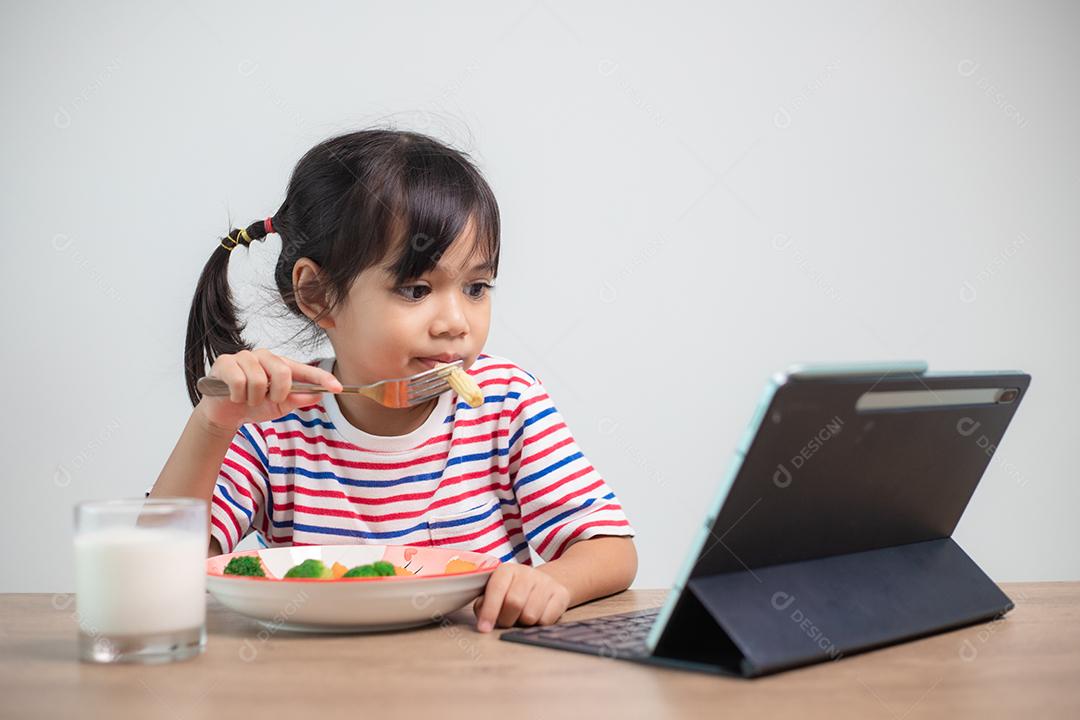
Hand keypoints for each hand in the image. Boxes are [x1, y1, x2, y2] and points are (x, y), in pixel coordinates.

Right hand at [195, 349, 341, 434]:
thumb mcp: (279, 406)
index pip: (305, 370)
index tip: (337, 388)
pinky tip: (234, 395)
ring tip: (248, 399)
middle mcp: (264, 357)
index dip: (322, 378)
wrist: (224, 414)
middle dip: (278, 393)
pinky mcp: (225, 362)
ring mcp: (244, 357)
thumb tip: (317, 395)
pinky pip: (239, 381)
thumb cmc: (253, 405)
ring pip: (258, 379)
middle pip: (283, 371)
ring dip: (254, 398)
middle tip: (269, 399)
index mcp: (281, 365)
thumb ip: (297, 399)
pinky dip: (238, 396)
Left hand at [472, 563, 570, 631]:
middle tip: (507, 621)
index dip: (489, 611)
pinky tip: (537, 615)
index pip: (496, 590)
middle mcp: (527, 572)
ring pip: (530, 615)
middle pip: (514, 603)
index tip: (484, 628)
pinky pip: (546, 620)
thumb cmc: (513, 592)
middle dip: (507, 619)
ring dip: (523, 622)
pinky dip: (538, 624)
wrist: (545, 583)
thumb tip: (483, 619)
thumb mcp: (495, 593)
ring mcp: (545, 582)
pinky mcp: (560, 594)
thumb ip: (484, 604)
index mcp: (506, 570)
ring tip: (522, 615)